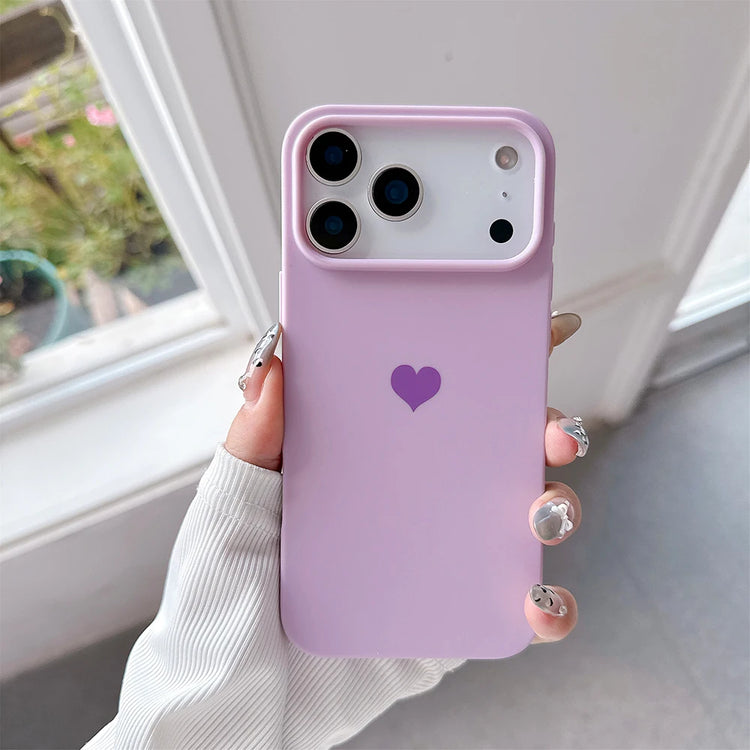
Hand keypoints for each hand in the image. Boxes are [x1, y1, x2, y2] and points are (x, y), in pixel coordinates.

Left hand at [226, 312, 586, 644]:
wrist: (232, 707)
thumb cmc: (222, 603)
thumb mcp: (229, 513)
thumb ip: (253, 441)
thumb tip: (274, 359)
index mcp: (367, 461)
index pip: (433, 398)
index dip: (486, 363)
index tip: (532, 331)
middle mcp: (413, 501)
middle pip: (492, 451)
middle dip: (541, 429)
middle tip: (552, 430)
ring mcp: (438, 559)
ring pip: (518, 518)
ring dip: (555, 505)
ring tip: (545, 509)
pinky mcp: (451, 619)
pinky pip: (516, 608)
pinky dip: (547, 606)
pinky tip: (539, 605)